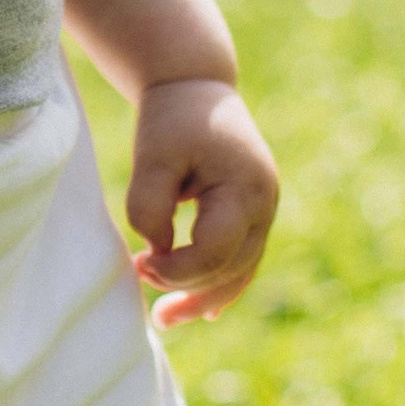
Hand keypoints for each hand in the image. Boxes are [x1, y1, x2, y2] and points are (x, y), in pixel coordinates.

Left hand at [125, 76, 279, 325]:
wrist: (195, 86)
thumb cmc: (172, 119)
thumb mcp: (152, 157)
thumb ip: (150, 207)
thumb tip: (158, 254)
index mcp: (245, 188)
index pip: (215, 252)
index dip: (177, 270)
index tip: (140, 264)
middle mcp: (264, 204)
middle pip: (233, 270)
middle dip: (189, 291)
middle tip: (145, 293)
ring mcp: (264, 211)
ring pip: (241, 272)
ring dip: (205, 298)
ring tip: (165, 319)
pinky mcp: (252, 214)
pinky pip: (241, 261)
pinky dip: (220, 284)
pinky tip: (199, 310)